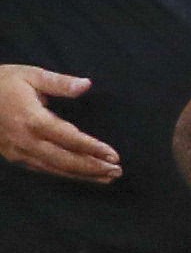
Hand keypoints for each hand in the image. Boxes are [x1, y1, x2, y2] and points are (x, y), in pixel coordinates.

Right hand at [0, 65, 119, 182]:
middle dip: (93, 168)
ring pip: (56, 169)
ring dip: (84, 175)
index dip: (92, 148)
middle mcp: (26, 139)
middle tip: (118, 171)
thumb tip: (87, 84)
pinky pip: (45, 169)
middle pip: (65, 160)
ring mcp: (19, 151)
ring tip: (108, 177)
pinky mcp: (15, 157)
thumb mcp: (30, 75)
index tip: (114, 155)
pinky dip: (67, 174)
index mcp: (32, 119)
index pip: (69, 138)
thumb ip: (59, 82)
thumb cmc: (2, 82)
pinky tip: (84, 176)